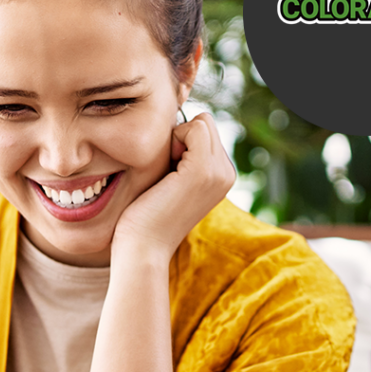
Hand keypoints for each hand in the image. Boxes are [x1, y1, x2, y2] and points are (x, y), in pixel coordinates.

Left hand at [112, 112, 236, 263]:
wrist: (143, 248)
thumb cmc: (146, 217)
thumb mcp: (171, 182)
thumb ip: (182, 157)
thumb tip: (177, 125)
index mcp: (222, 177)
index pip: (207, 132)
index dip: (181, 141)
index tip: (167, 172)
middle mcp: (227, 174)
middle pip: (206, 123)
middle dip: (181, 137)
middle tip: (165, 171)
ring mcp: (219, 173)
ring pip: (202, 123)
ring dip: (176, 139)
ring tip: (166, 173)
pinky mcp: (203, 171)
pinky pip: (195, 127)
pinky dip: (175, 138)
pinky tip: (165, 169)